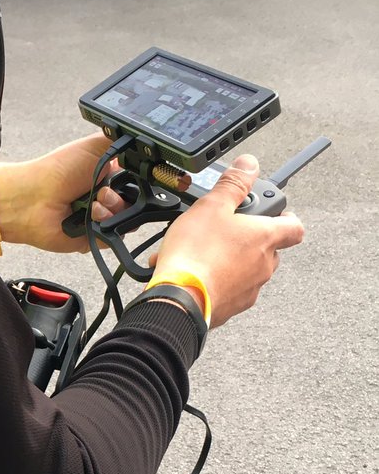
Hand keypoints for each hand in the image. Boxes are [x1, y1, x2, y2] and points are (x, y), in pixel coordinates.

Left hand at [0, 133, 125, 252]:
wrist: (36, 198)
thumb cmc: (59, 169)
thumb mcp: (95, 145)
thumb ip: (121, 141)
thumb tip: (141, 144)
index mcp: (107, 174)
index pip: (136, 180)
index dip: (137, 179)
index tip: (129, 175)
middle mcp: (105, 196)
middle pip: (136, 201)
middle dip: (124, 196)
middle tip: (103, 191)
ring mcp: (101, 218)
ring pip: (129, 219)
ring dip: (114, 209)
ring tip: (94, 203)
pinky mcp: (95, 237)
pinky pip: (116, 236)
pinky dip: (106, 225)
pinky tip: (91, 216)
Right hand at [150, 155, 304, 328]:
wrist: (178, 299)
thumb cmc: (197, 255)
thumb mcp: (212, 206)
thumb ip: (233, 184)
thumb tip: (249, 165)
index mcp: (265, 238)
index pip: (294, 227)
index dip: (286, 217)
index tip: (272, 212)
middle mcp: (263, 266)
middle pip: (268, 248)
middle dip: (249, 238)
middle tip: (225, 228)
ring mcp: (248, 290)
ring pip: (246, 270)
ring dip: (229, 259)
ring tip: (200, 252)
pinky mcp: (230, 307)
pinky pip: (227, 288)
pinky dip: (214, 279)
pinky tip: (192, 272)